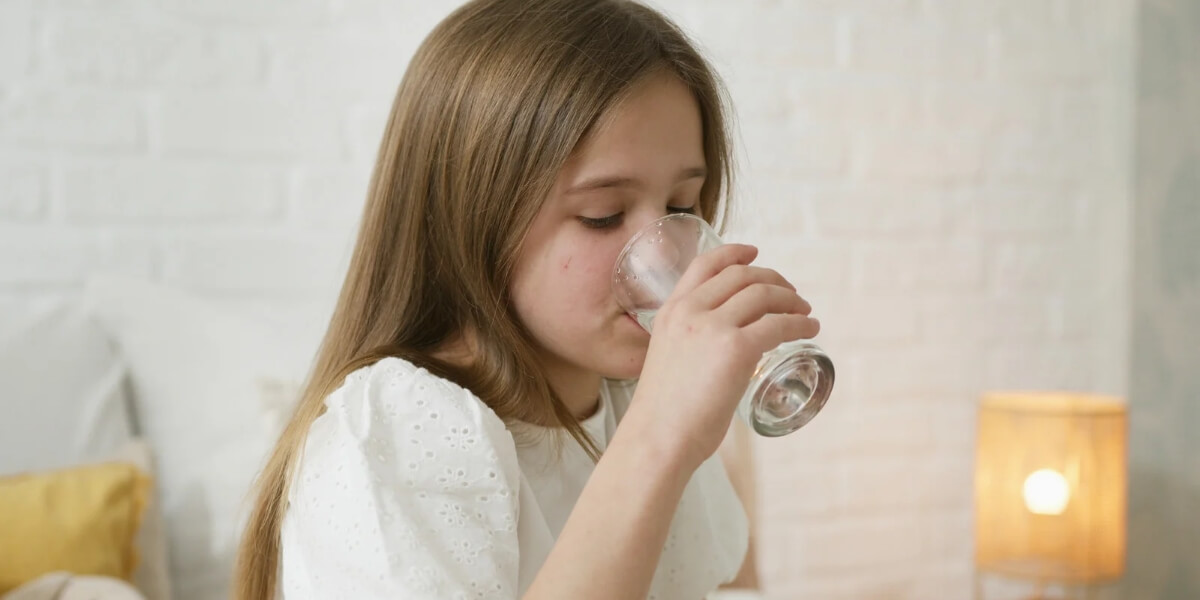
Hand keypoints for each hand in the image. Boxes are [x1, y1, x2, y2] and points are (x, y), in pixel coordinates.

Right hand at [625, 243, 819, 471]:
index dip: (735, 253)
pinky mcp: (737, 349)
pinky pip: (779, 325)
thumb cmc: (663, 413)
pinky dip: (800, 323)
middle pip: (743, 276)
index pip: (705, 264)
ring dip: (792, 299)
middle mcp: (691, 310)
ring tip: (804, 311)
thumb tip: (716, 353)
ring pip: (764, 295)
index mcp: (671, 310)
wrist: (657, 437)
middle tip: (790, 293)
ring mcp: (714, 327)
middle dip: (774, 279)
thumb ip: (689, 343)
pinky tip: (809, 328)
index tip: (754, 252)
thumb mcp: (666, 358)